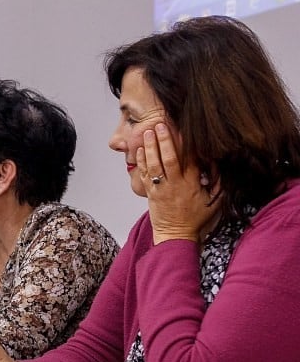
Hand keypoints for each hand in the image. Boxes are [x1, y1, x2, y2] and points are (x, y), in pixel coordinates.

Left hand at [138, 123, 221, 244]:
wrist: (175, 236)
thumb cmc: (196, 219)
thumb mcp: (214, 201)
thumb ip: (219, 182)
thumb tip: (221, 164)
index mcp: (192, 184)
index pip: (190, 160)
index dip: (187, 144)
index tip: (184, 130)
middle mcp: (175, 185)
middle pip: (169, 159)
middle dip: (165, 141)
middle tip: (161, 125)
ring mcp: (161, 188)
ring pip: (154, 165)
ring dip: (151, 148)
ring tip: (148, 132)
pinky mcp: (150, 193)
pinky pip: (144, 175)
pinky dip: (142, 161)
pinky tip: (140, 149)